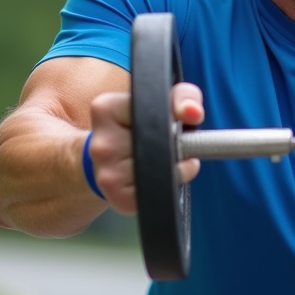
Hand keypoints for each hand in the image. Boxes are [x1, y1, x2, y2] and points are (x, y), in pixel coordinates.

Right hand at [87, 82, 203, 214]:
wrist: (101, 162)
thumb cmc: (137, 128)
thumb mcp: (159, 100)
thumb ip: (184, 95)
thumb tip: (193, 111)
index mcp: (106, 109)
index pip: (156, 113)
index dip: (174, 119)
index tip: (181, 122)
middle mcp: (102, 143)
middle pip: (162, 145)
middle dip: (175, 145)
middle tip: (170, 144)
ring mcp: (107, 174)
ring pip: (164, 170)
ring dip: (175, 167)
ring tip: (159, 160)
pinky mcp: (118, 199)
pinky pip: (160, 192)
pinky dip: (167, 185)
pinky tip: (154, 178)